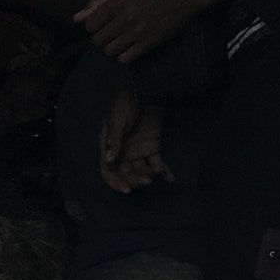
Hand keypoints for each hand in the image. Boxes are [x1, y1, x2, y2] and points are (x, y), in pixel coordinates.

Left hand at [73, 0, 231, 63]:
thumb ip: (98, 2)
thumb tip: (76, 18)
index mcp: (117, 2)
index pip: (90, 26)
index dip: (94, 26)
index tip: (103, 23)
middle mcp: (125, 18)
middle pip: (98, 40)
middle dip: (102, 38)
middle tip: (112, 32)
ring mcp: (137, 32)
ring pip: (109, 51)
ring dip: (111, 48)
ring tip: (121, 40)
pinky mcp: (148, 44)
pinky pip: (125, 59)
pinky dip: (123, 56)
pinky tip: (130, 47)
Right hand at [99, 73, 171, 194]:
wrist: (143, 89)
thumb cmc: (124, 102)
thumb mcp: (117, 121)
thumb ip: (114, 140)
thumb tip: (110, 159)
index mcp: (109, 148)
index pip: (108, 171)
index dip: (116, 182)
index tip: (127, 190)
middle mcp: (122, 153)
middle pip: (126, 174)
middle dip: (136, 180)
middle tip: (147, 181)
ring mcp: (137, 151)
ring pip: (142, 171)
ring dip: (150, 175)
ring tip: (160, 173)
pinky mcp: (152, 147)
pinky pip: (157, 163)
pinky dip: (163, 171)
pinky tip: (170, 179)